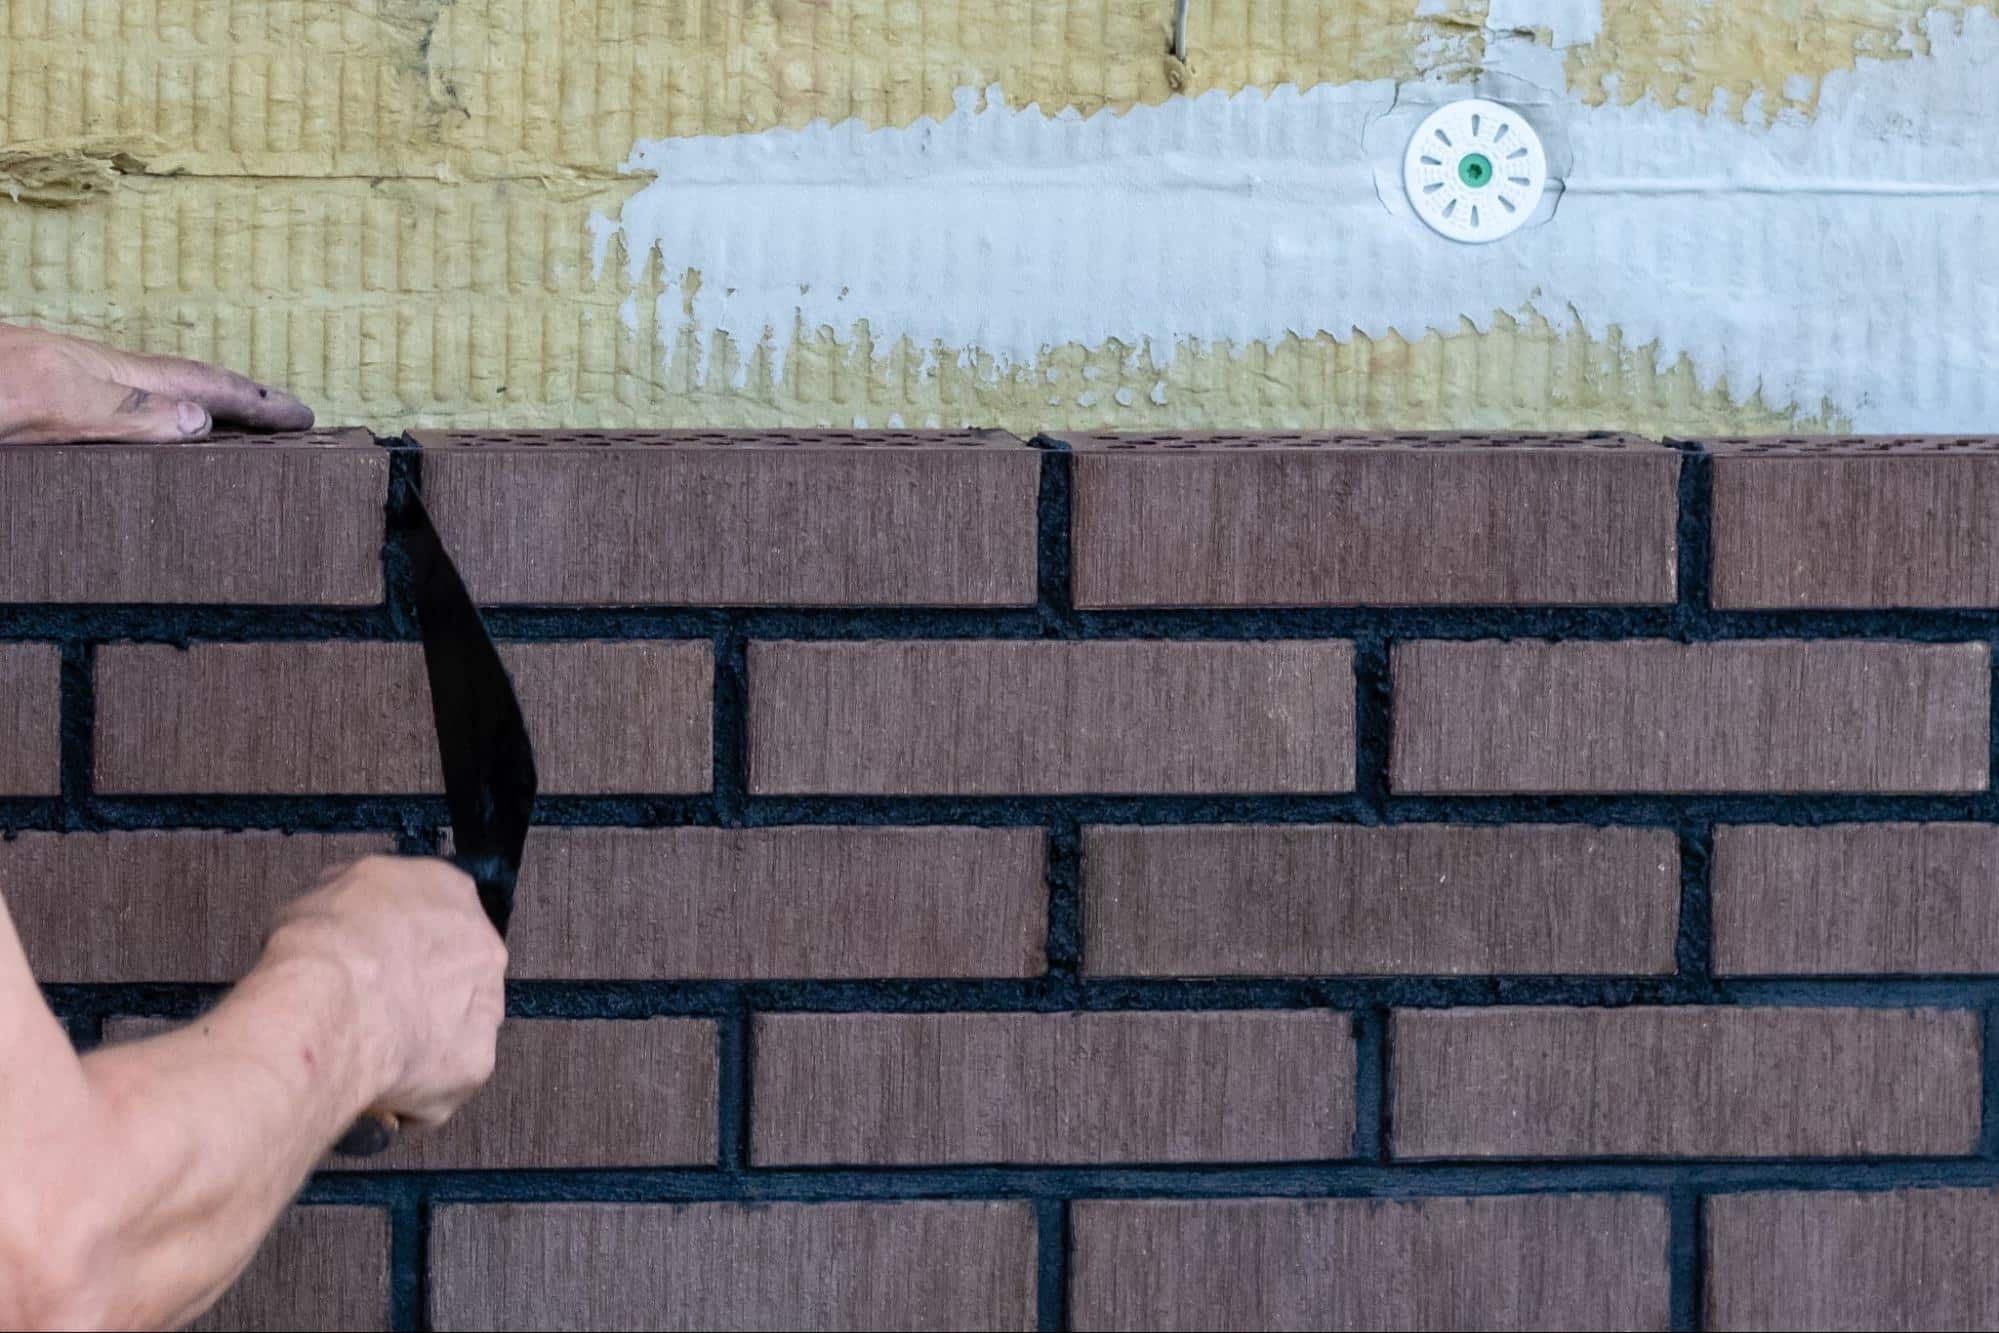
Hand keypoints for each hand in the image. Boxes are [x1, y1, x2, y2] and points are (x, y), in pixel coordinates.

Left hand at [0, 323, 313, 443]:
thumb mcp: (46, 406)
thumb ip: (122, 412)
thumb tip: (201, 421)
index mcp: (98, 375)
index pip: (196, 385)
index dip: (253, 402)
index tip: (304, 416)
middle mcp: (86, 374)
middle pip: (180, 382)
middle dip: (241, 399)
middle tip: (292, 417)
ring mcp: (60, 384)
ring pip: (150, 393)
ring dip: (202, 407)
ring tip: (240, 423)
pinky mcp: (34, 404)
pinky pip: (120, 408)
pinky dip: (158, 418)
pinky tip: (151, 433)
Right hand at [262, 857, 505, 1127]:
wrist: (331, 1002)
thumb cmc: (323, 945)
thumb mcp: (321, 895)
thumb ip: (352, 905)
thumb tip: (344, 918)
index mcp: (449, 891)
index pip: (434, 915)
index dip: (401, 943)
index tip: (376, 961)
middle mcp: (482, 946)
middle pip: (455, 973)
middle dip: (418, 993)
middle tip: (374, 1011)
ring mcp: (485, 1006)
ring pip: (455, 1029)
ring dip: (421, 1042)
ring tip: (371, 1053)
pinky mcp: (476, 1063)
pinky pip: (443, 1081)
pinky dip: (413, 1089)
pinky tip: (377, 1086)